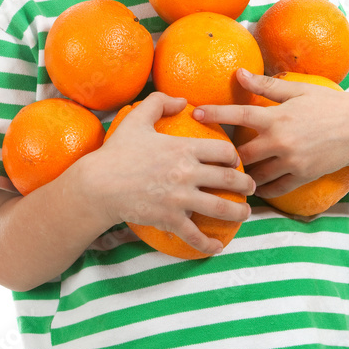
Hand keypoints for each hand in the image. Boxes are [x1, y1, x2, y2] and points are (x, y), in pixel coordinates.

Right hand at [92, 91, 254, 253]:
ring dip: (239, 213)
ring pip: (221, 208)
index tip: (237, 163)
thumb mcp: (137, 120)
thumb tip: (183, 101)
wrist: (97, 185)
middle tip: (251, 188)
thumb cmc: (117, 152)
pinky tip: (218, 248)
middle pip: (230, 180)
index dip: (235, 157)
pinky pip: (195, 235)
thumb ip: (159, 102)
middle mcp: (187, 173)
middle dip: (247, 185)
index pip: (224, 151)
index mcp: (184, 148)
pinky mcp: (169, 219)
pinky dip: (209, 244)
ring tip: (246, 214)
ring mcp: (180, 198)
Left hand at [192, 69, 348, 198]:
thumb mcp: (298, 90)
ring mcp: (292, 160)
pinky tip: (253, 188)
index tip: (196, 114)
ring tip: (227, 175)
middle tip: (211, 156)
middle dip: (226, 155)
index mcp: (277, 116)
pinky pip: (275, 188)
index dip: (216, 114)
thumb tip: (238, 72)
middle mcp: (281, 140)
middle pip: (242, 152)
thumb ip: (266, 85)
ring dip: (242, 174)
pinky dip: (262, 189)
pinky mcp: (302, 175)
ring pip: (256, 174)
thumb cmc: (328, 104)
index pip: (239, 114)